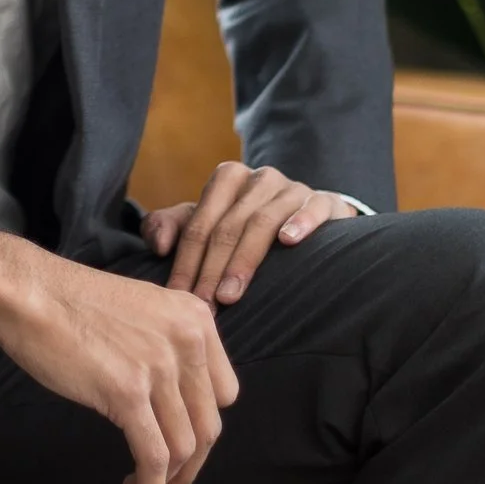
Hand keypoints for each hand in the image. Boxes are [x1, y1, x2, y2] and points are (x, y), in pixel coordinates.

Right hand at [0, 220, 238, 483]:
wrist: (26, 292)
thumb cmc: (69, 303)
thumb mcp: (141, 312)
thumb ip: (167, 345)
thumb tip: (175, 398)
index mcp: (195, 318)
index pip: (224, 392)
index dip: (203, 427)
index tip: (181, 446)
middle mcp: (188, 340)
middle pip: (208, 425)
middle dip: (190, 465)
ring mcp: (160, 366)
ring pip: (184, 447)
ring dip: (168, 483)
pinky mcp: (128, 391)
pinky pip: (153, 456)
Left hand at [142, 162, 359, 304]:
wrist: (307, 217)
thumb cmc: (247, 225)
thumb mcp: (208, 222)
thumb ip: (173, 227)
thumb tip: (159, 247)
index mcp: (228, 178)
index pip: (199, 224)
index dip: (186, 261)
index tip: (178, 297)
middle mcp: (259, 178)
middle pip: (228, 226)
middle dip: (212, 269)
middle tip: (203, 305)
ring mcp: (293, 189)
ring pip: (263, 222)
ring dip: (244, 261)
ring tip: (230, 294)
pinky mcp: (325, 202)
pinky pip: (313, 209)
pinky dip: (300, 223)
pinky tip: (288, 241)